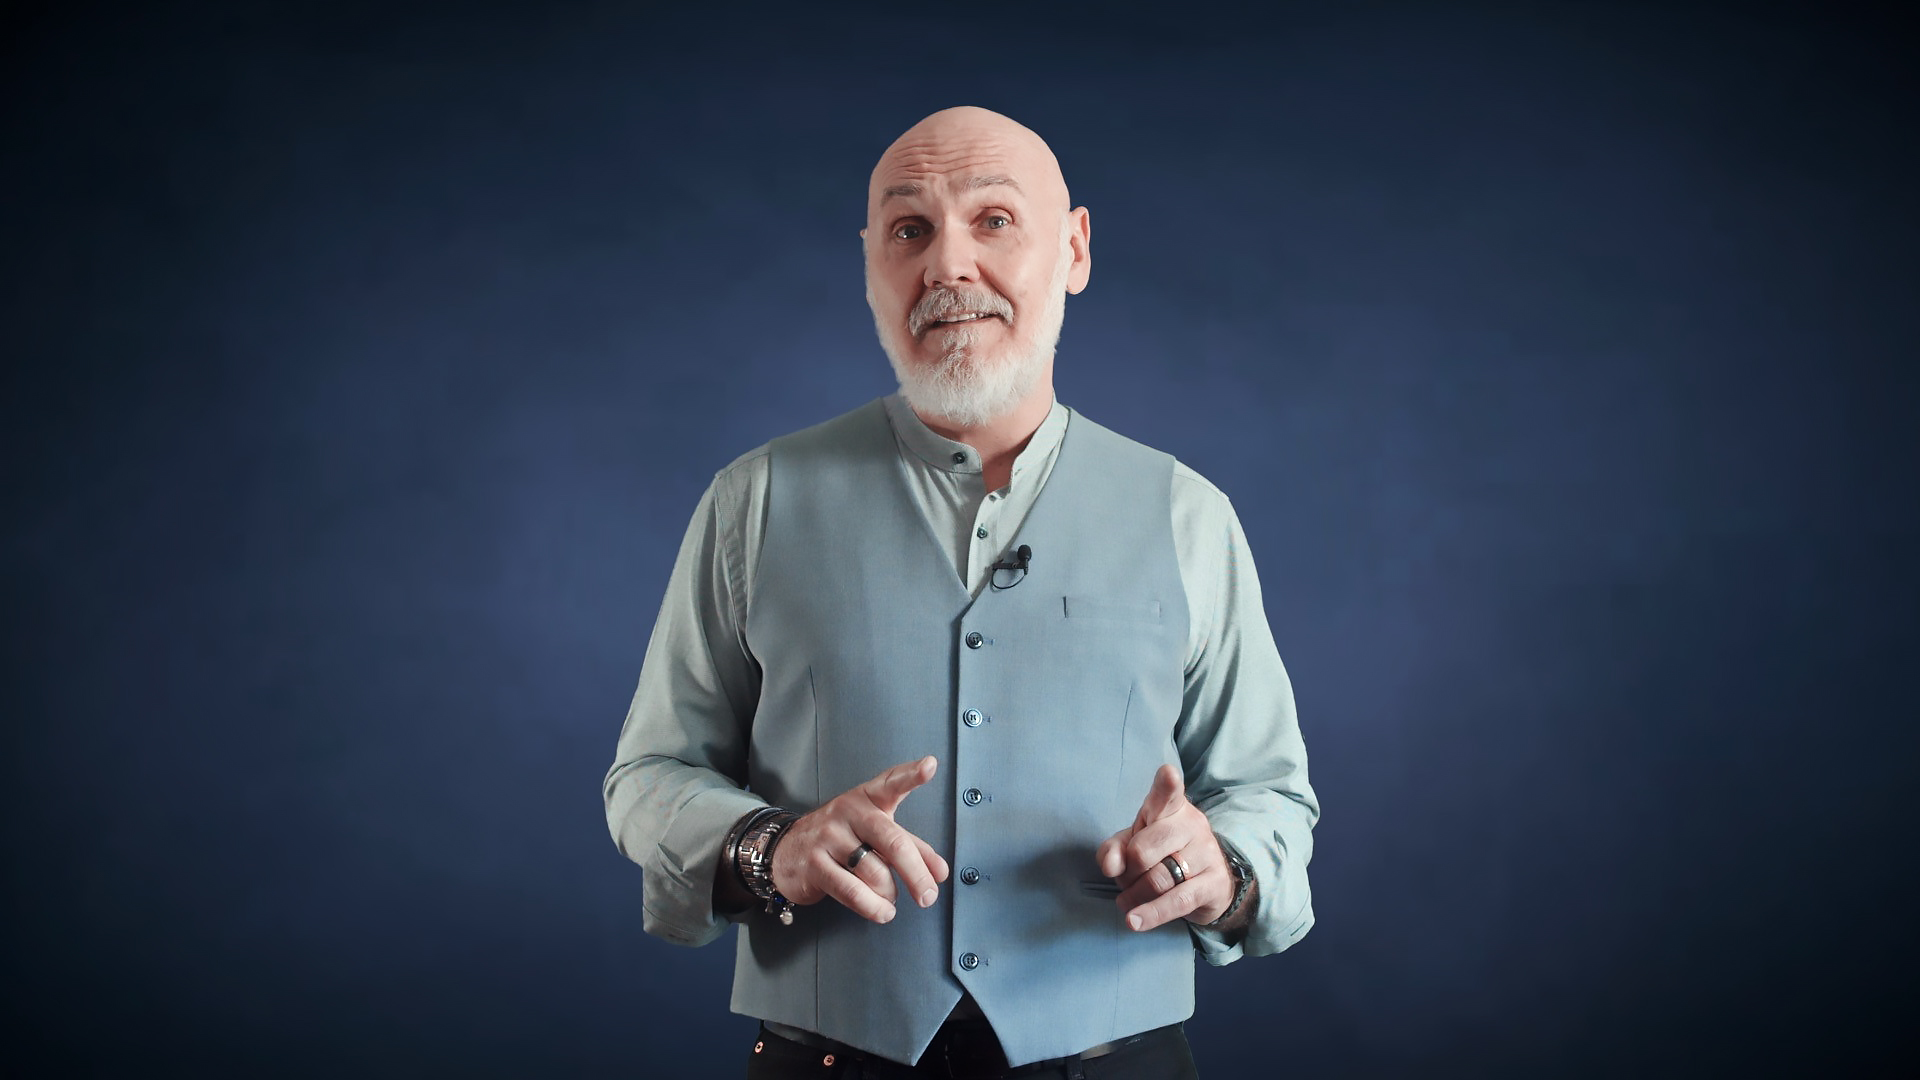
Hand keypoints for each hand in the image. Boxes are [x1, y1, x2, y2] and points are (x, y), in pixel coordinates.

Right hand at [770, 756, 950, 924]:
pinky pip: (852, 891)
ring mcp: (829, 837)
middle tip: (928, 896)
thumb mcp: (875, 833)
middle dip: (916, 874)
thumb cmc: (841, 839)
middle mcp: (848, 812)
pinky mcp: (815, 864)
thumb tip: (940, 872)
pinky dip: (872, 907)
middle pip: (893, 843)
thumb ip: (911, 847)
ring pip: (875, 873)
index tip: (930, 766)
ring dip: (889, 894)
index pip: (891, 783)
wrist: (786, 850)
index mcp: (867, 798)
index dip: (912, 775)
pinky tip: (881, 911)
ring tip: (890, 899)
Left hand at [1096, 763, 1233, 930]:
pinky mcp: (1214, 883)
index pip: (1167, 794)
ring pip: (1157, 880)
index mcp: (1170, 808)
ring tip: (1128, 902)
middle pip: (1143, 851)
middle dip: (1127, 873)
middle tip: (1127, 880)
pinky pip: (1176, 901)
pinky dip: (1151, 914)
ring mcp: (1207, 853)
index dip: (1166, 784)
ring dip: (1134, 897)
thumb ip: (1113, 850)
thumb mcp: (1132, 845)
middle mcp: (1192, 825)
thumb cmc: (1162, 854)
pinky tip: (1134, 922)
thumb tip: (1111, 867)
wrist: (1208, 882)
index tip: (1168, 774)